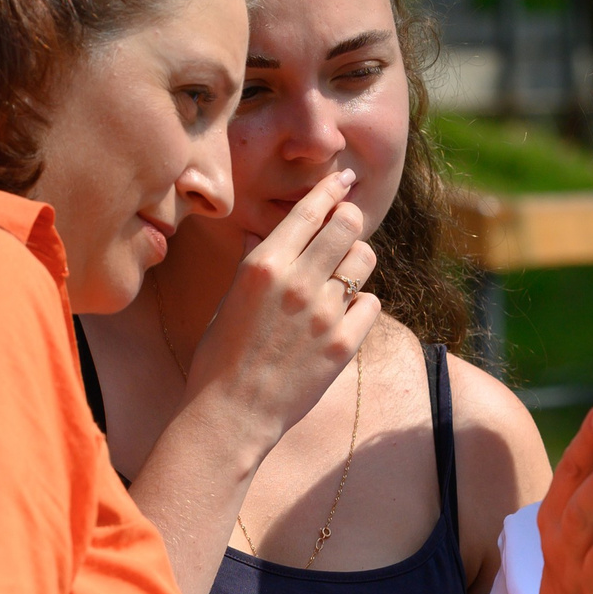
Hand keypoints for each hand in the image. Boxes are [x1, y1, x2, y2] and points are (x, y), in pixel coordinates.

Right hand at [182, 168, 381, 447]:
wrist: (232, 413)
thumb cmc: (221, 355)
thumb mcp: (230, 298)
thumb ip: (255, 262)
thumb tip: (265, 234)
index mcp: (264, 265)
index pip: (310, 211)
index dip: (331, 189)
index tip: (342, 180)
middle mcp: (298, 283)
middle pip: (348, 226)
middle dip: (349, 220)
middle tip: (345, 227)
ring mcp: (325, 314)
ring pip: (365, 261)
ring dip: (356, 261)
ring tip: (341, 276)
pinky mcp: (344, 344)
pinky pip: (371, 304)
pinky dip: (360, 304)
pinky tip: (342, 315)